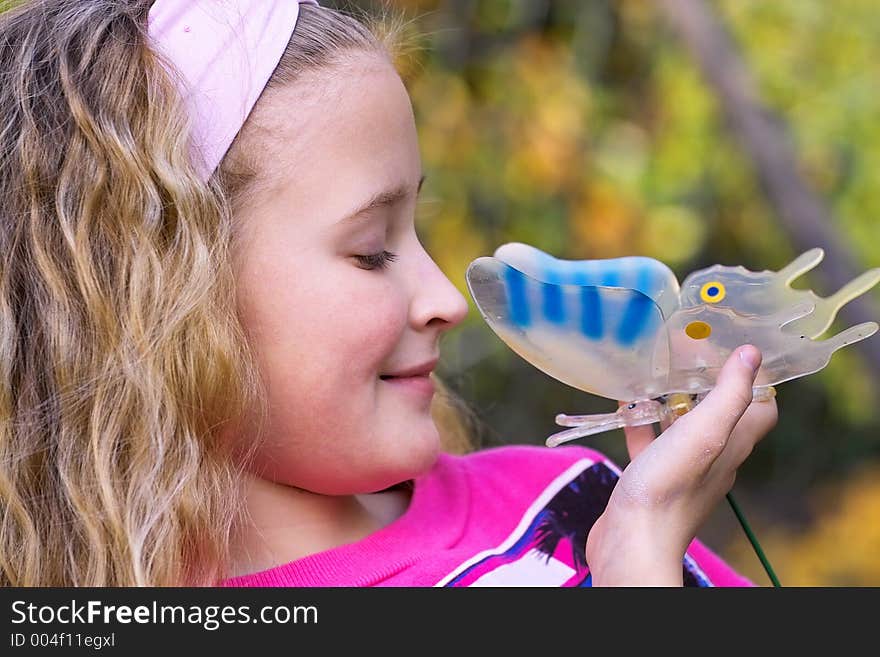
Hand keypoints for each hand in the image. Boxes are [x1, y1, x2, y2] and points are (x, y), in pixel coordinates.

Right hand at [586, 345, 777, 585]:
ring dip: (672, 399)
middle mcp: (713, 456)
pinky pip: (651, 441)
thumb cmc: (669, 486)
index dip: (753, 377)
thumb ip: (729, 393)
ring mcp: (682, 468)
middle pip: (720, 412)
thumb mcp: (704, 432)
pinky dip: (641, 420)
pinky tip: (625, 404)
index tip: (730, 350)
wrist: (631, 539)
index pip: (761, 407)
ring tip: (653, 371)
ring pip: (683, 425)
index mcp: (733, 444)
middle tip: (685, 351)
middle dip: (706, 381)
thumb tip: (751, 353)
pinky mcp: (651, 476)